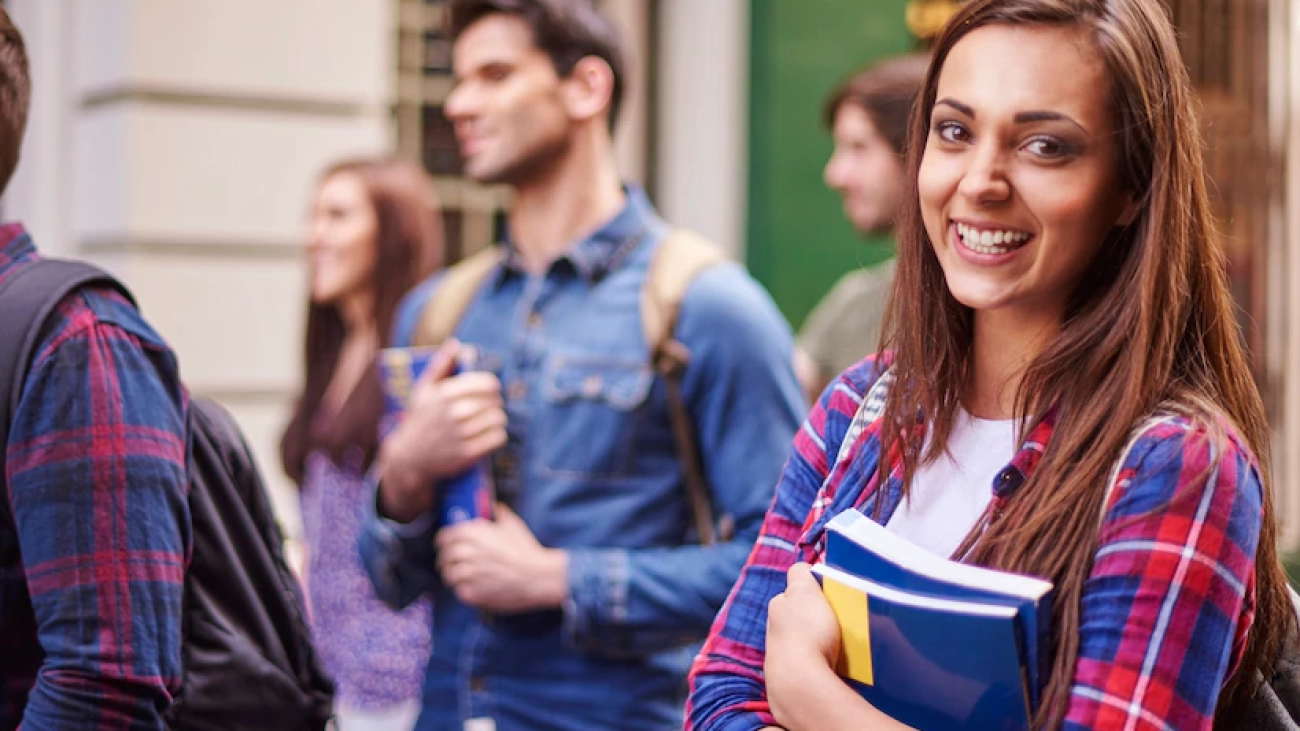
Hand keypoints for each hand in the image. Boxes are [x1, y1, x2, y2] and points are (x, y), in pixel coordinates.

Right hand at [377, 340, 506, 522]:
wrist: (409, 458)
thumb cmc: (419, 419)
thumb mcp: (423, 390)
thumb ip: (441, 365)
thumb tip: (456, 344)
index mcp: (444, 394)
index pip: (485, 383)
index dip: (492, 385)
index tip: (490, 389)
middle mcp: (453, 413)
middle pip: (493, 401)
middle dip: (495, 402)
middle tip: (490, 406)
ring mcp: (460, 435)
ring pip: (498, 419)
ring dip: (498, 419)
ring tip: (491, 420)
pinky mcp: (467, 454)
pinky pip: (497, 438)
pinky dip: (498, 435)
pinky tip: (491, 434)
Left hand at [435, 503, 567, 612]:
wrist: (538, 576)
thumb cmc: (526, 550)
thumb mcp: (513, 524)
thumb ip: (499, 512)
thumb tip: (493, 505)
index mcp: (471, 533)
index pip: (444, 537)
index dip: (444, 542)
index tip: (447, 545)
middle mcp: (465, 552)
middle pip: (444, 557)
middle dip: (448, 560)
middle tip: (454, 563)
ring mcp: (467, 574)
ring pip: (449, 575)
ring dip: (454, 576)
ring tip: (464, 577)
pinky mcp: (471, 593)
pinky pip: (459, 591)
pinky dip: (464, 590)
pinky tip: (475, 587)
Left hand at [765, 562, 841, 727]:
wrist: (800, 683)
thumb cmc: (807, 633)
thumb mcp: (804, 591)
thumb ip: (801, 574)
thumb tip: (802, 567)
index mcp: (777, 605)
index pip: (795, 588)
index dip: (813, 588)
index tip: (830, 595)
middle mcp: (773, 628)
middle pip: (798, 614)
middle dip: (814, 615)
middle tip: (838, 621)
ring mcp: (779, 654)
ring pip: (802, 639)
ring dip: (816, 639)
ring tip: (838, 645)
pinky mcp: (788, 677)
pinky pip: (807, 662)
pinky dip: (817, 661)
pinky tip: (831, 665)